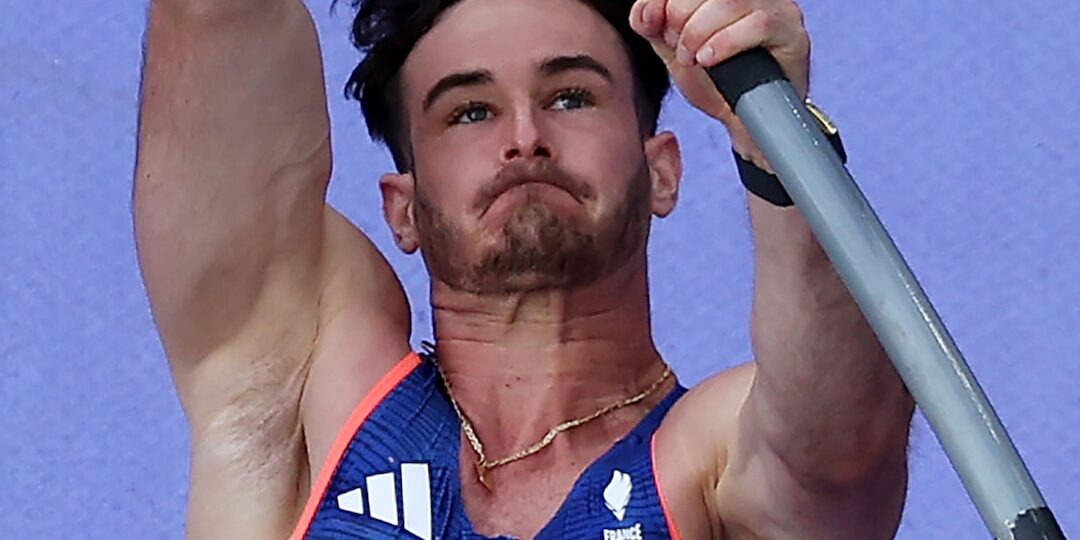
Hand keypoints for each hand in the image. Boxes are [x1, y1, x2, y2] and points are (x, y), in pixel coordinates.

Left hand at [629, 0, 810, 171]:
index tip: (652, 24)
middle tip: (679, 49)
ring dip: (698, 32)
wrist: (741, 121)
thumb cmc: (714, 81)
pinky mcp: (791, 32)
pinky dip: (724, 43)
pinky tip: (708, 60)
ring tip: (692, 58)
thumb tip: (644, 12)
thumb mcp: (673, 50)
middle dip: (679, 17)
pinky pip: (757, 25)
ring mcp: (777, 8)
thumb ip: (654, 26)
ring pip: (730, 1)